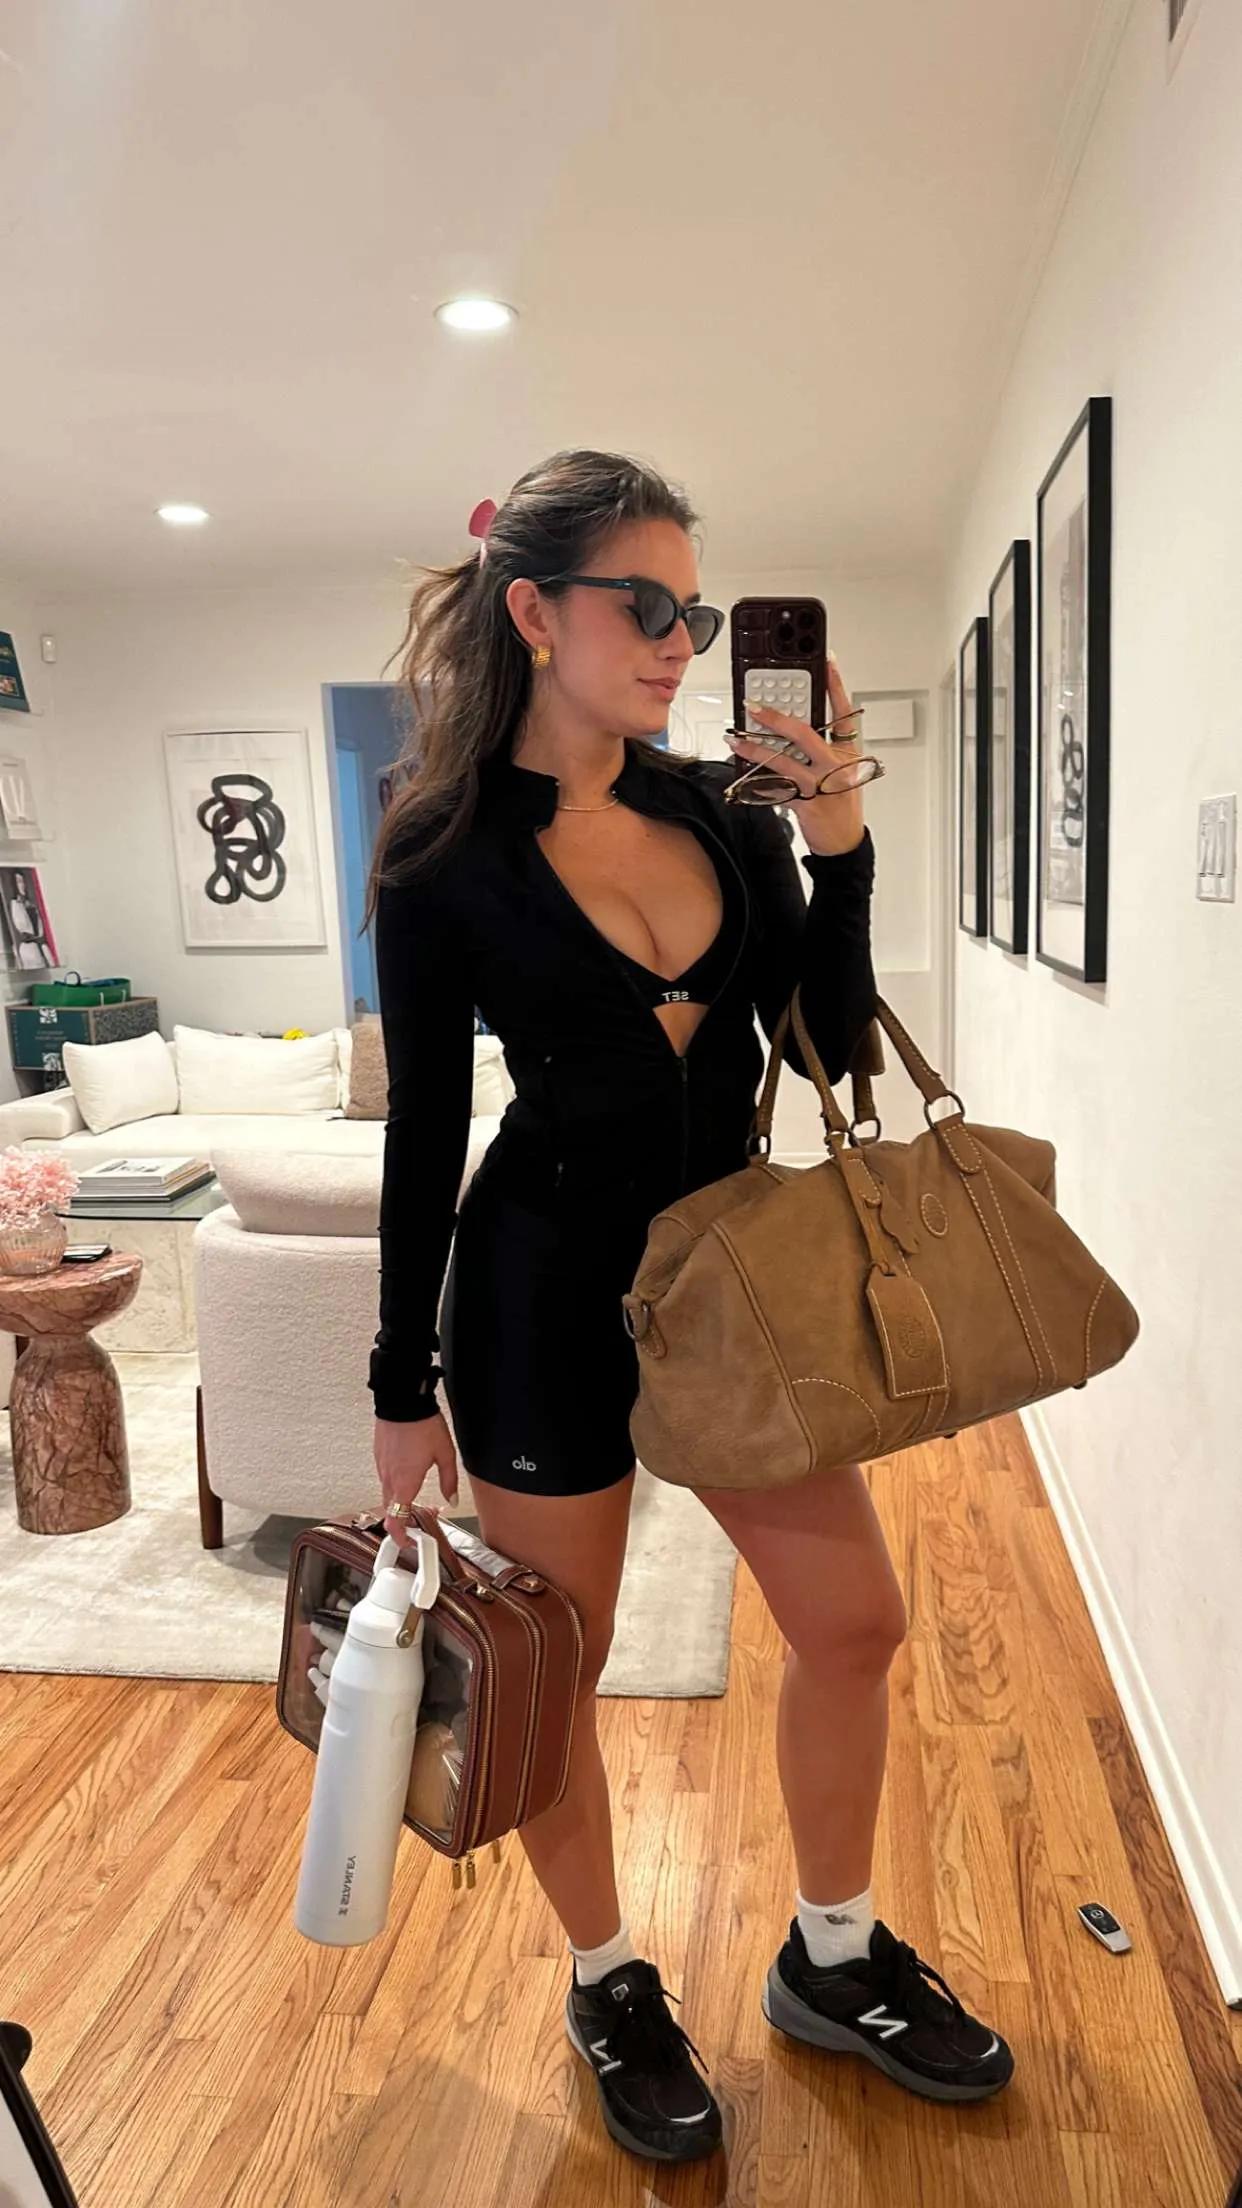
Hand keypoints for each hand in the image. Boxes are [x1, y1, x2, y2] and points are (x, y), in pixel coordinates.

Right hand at [374, 1410, 459, 1545]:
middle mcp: (389, 1478)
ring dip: (398, 1500)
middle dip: (401, 1519)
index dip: (399, 1537)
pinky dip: (394, 1484)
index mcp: (405, 1483)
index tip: (407, 1542)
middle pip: (391, 1509)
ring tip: (414, 1497)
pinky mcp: (379, 1455)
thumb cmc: (423, 1425)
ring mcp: (381, 1466)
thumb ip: (449, 1481)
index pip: (395, 1520)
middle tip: (416, 1522)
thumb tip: (452, 1500)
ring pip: (387, 1493)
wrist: (402, 1401)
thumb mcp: (446, 1455)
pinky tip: (408, 1474)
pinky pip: (385, 1477)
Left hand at [725, 653, 867, 856]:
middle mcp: (836, 765)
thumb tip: (796, 728)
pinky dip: (757, 779)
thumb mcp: (845, 770)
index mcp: (849, 752)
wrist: (845, 841)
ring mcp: (821, 784)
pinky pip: (776, 787)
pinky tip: (742, 770)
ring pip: (783, 760)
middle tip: (753, 706)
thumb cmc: (843, 804)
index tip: (825, 663)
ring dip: (755, 747)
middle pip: (805, 733)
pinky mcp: (806, 803)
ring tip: (736, 738)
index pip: (844, 713)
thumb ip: (828, 748)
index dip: (835, 686)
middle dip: (776, 717)